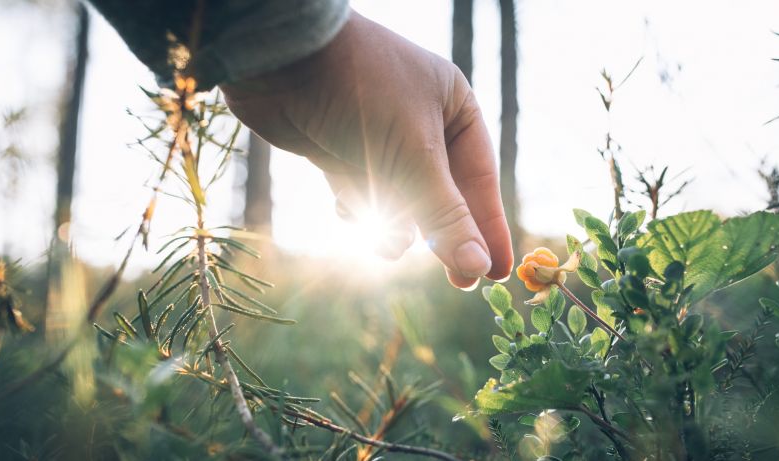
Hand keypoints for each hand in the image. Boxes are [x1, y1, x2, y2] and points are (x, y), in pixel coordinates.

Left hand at [220, 10, 512, 288]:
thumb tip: (478, 269)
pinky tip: (347, 210)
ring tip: (385, 243)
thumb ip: (445, 215)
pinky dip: (358, 209)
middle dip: (441, 235)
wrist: (279, 58)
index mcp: (454, 107)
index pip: (481, 178)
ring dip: (392, 225)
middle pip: (441, 195)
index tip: (499, 272)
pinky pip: (362, 195)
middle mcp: (421, 123)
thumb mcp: (412, 156)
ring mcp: (378, 138)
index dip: (489, 227)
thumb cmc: (360, 91)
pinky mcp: (341, 151)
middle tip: (459, 283)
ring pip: (399, 200)